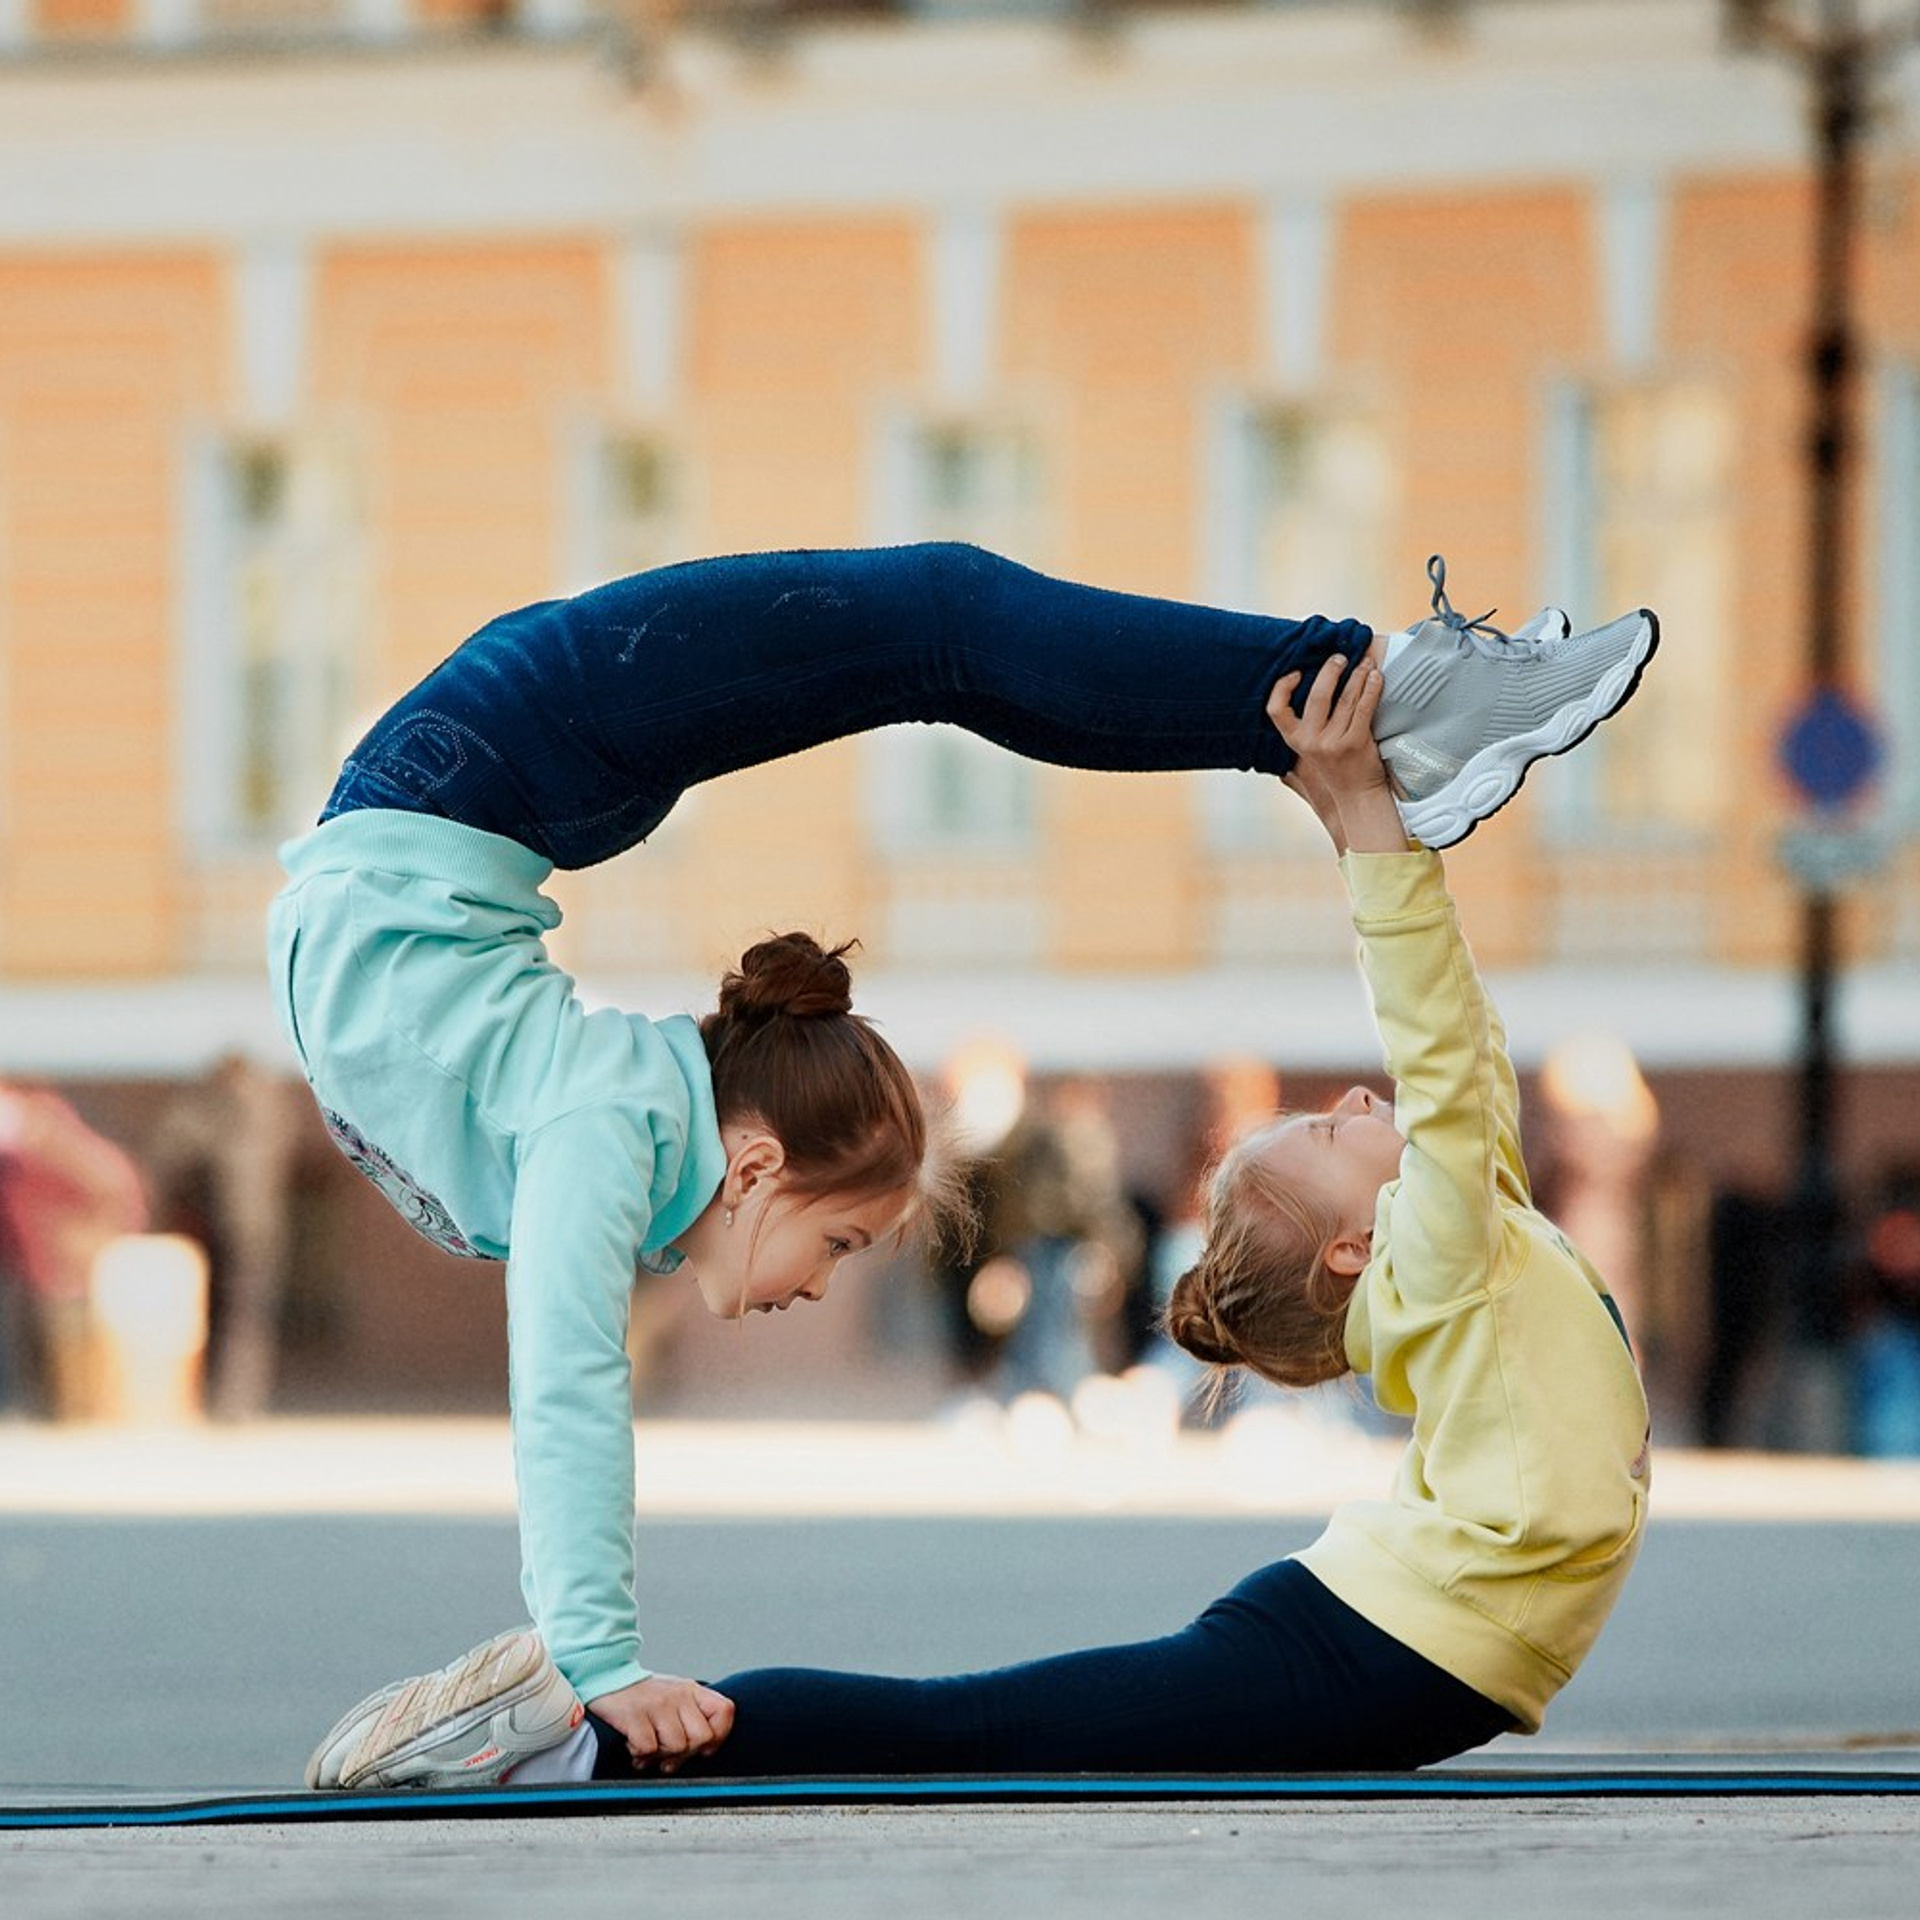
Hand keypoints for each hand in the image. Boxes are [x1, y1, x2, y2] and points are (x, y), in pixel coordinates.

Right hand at [587, 1674, 735, 1774]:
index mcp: (691, 1690)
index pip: (725, 1712)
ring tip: (648, 1745)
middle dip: (685, 1753)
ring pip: (676, 1747)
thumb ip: (692, 1718)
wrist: (606, 1676)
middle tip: (667, 1751)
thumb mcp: (674, 1698)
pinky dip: (640, 1754)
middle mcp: (678, 1695)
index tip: (702, 1747)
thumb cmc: (642, 1695)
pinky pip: (648, 1748)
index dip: (719, 1736)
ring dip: (660, 1755)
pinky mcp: (635, 1715)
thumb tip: (704, 1752)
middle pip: (702, 1738)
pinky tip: (633, 1745)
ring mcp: (657, 1704)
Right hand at [1267, 651, 1406, 854]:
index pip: (1276, 709)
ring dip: (1357, 674)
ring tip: (1365, 662)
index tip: (1296, 672)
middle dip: (1330, 670)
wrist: (1357, 797)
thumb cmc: (1336, 772)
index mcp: (1295, 740)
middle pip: (1317, 695)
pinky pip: (1364, 707)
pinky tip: (1375, 678)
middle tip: (1341, 658)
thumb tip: (1297, 696)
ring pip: (1345, 698)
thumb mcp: (1308, 754)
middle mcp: (1310, 741)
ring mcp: (1333, 742)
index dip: (1282, 687)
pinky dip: (1371, 688)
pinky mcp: (1356, 743)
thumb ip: (1300, 732)